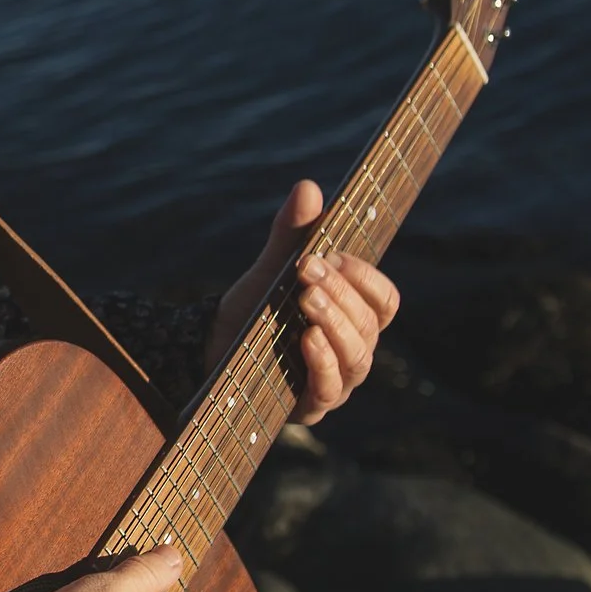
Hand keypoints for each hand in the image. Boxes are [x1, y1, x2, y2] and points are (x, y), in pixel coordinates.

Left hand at [209, 180, 398, 423]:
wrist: (206, 353)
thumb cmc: (252, 312)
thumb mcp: (270, 271)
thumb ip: (291, 235)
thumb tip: (308, 186)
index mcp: (353, 319)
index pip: (384, 300)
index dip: (364, 276)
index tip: (330, 254)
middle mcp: (352, 352)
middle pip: (370, 325)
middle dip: (340, 292)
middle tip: (307, 268)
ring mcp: (334, 382)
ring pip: (357, 356)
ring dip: (334, 323)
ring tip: (307, 298)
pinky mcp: (308, 405)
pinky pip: (330, 389)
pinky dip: (322, 363)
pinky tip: (306, 340)